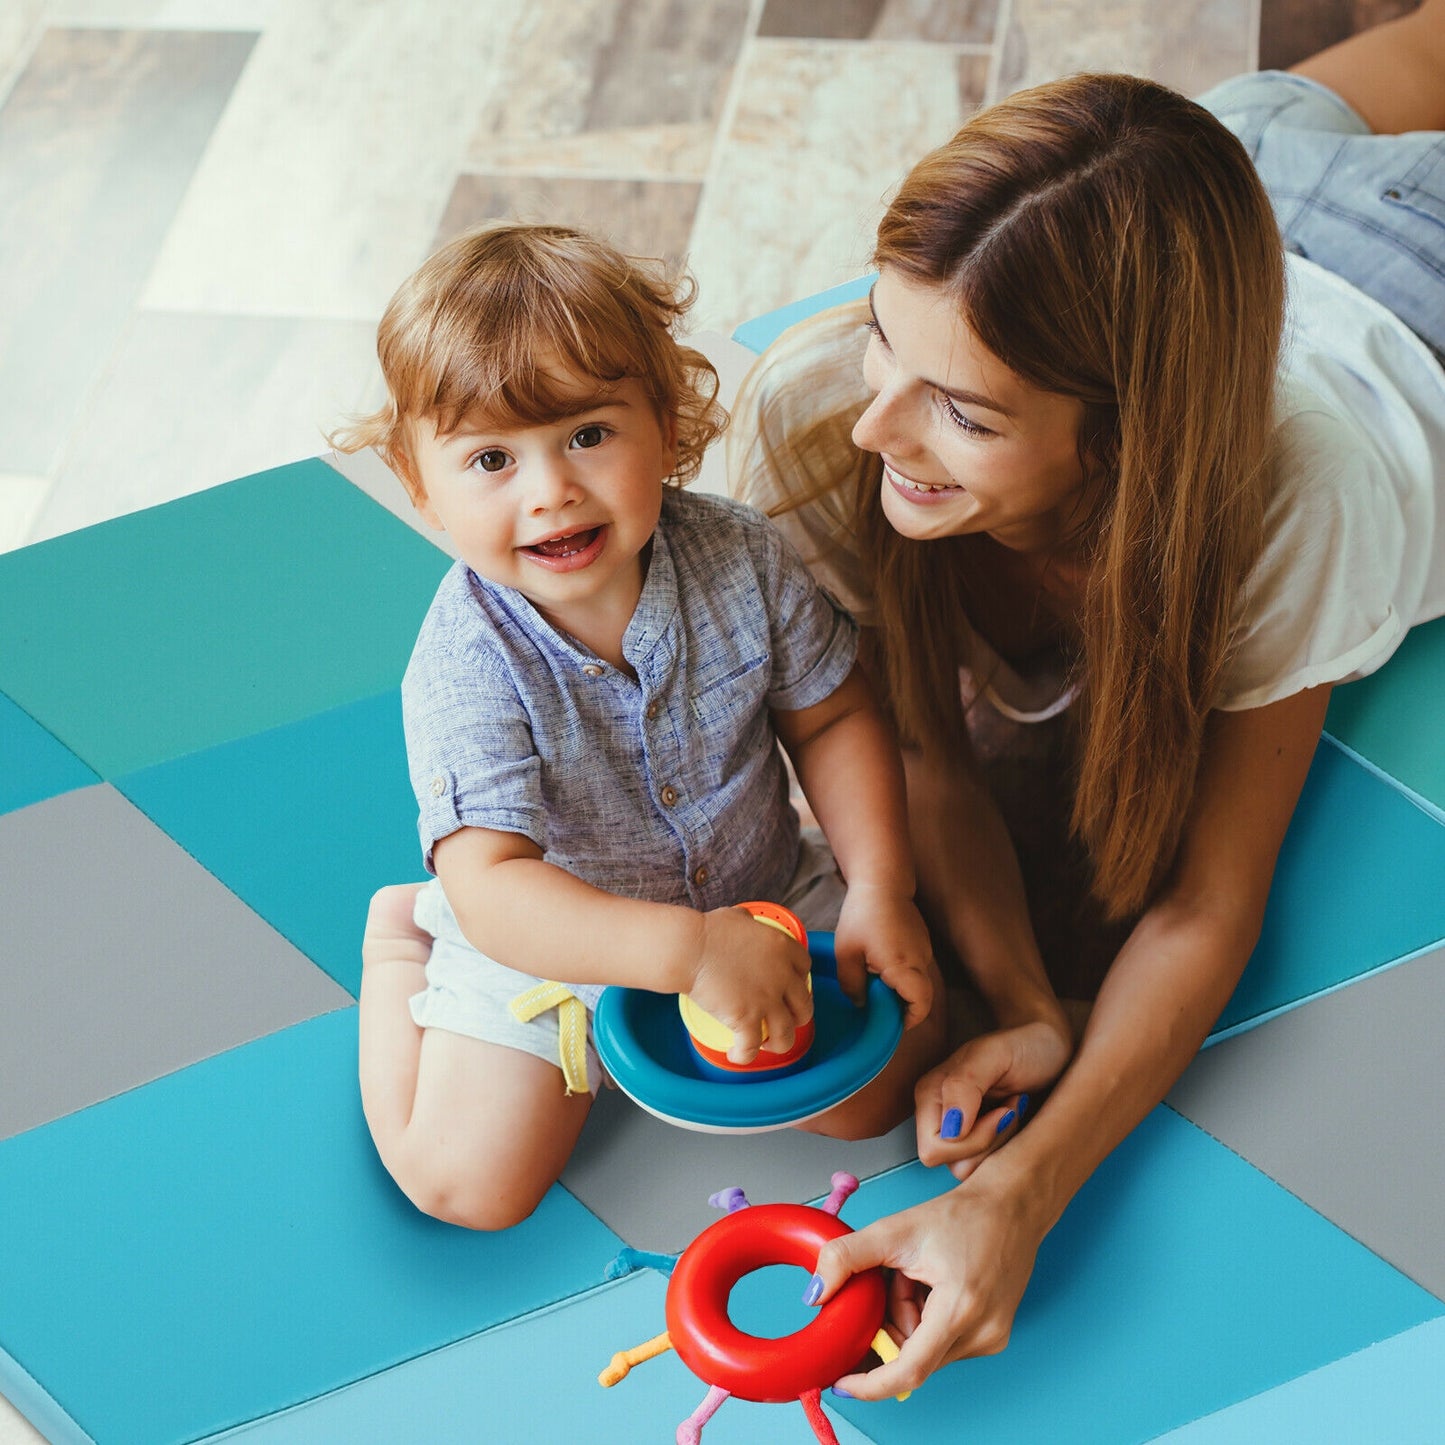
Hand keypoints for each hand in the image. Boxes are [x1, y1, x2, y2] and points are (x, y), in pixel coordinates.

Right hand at [686, 906, 813, 1063]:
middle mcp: (782, 975)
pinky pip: (752, 1047)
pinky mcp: (747, 1018)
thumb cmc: (707, 931)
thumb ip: (749, 922)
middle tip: (784, 1020)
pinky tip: (737, 1056)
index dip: (800, 981)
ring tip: (765, 1044)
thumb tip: (745, 921)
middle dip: (798, 1017)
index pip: (805, 968)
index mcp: (782, 948)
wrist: (689, 948)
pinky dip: (745, 1056)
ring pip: (786, 1034)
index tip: (789, 988)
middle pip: (804, 1006)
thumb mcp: (737, 917)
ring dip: (779, 1043)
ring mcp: (766, 999)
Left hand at [807, 1159, 1047, 1398]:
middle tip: (892, 1281)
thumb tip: (815, 1292)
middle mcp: (982, 1333)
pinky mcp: (994, 1335)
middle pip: (913, 1355)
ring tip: (916, 1275)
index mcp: (960, 1309)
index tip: (842, 1383)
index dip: (870, 1384)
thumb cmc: (963, 1214)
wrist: (1012, 1204)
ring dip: (908, 1319)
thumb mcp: (895, 1229)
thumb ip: (847, 1258)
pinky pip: (945, 1342)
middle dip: (890, 1325)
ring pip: (926, 1349)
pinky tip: (931, 1284)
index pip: (909, 1371)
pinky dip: (927, 1319)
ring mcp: (992, 1337)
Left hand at [832, 884, 935, 1027]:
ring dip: (901, 990)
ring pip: (919, 982)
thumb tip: (860, 1004)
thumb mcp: (847, 952)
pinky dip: (902, 975)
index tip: (892, 1025)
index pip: (920, 1003)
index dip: (910, 1020)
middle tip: (879, 1009)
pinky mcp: (922, 941)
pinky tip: (880, 966)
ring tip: (875, 985)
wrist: (882, 881)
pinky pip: (916, 967)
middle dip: (903, 1008)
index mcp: (903, 965)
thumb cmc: (862, 915)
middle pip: (921, 996)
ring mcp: (924, 949)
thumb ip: (852, 984)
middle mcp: (920, 960)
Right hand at [915, 1019, 1071, 1178]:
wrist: (1050, 1048)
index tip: (1003, 1111)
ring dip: (1002, 1144)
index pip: (934, 1149)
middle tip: (1011, 1108)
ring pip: (972, 1171)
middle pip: (953, 1164)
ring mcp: (960, 1133)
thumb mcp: (994, 1054)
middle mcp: (939, 1117)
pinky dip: (1009, 1147)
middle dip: (991, 1142)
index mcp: (930, 1095)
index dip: (972, 1140)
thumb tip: (950, 1128)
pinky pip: (990, 1169)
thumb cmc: (1025, 1045)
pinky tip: (1016, 1120)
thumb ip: (964, 1084)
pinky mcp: (982, 1144)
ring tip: (1014, 1110)